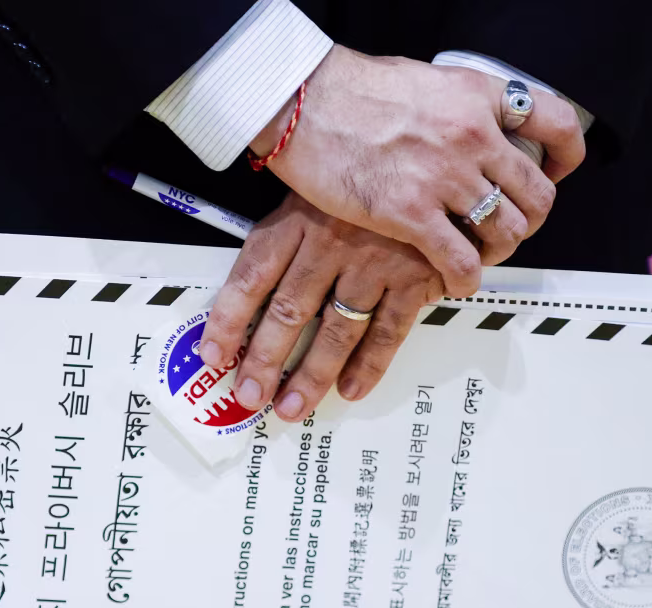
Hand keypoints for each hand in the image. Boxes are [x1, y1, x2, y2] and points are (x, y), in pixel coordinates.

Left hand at [200, 193, 443, 421]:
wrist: (438, 156)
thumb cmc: (370, 172)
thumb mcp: (316, 184)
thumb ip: (287, 231)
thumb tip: (251, 286)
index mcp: (299, 217)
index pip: (252, 275)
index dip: (228, 317)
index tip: (214, 353)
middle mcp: (331, 242)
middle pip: (289, 311)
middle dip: (265, 359)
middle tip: (250, 394)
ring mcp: (374, 262)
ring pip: (336, 330)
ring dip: (312, 375)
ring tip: (291, 407)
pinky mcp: (414, 277)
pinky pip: (387, 331)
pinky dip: (370, 365)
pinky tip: (351, 389)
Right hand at [250, 45, 584, 294]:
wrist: (303, 103)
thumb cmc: (348, 90)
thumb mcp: (422, 81)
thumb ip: (454, 107)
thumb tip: (467, 126)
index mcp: (477, 98)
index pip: (555, 124)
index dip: (566, 157)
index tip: (557, 170)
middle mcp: (471, 137)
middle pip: (536, 194)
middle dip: (529, 220)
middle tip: (510, 228)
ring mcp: (444, 178)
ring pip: (505, 232)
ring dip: (498, 252)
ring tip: (480, 255)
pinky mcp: (411, 214)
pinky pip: (462, 260)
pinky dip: (465, 278)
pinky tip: (454, 279)